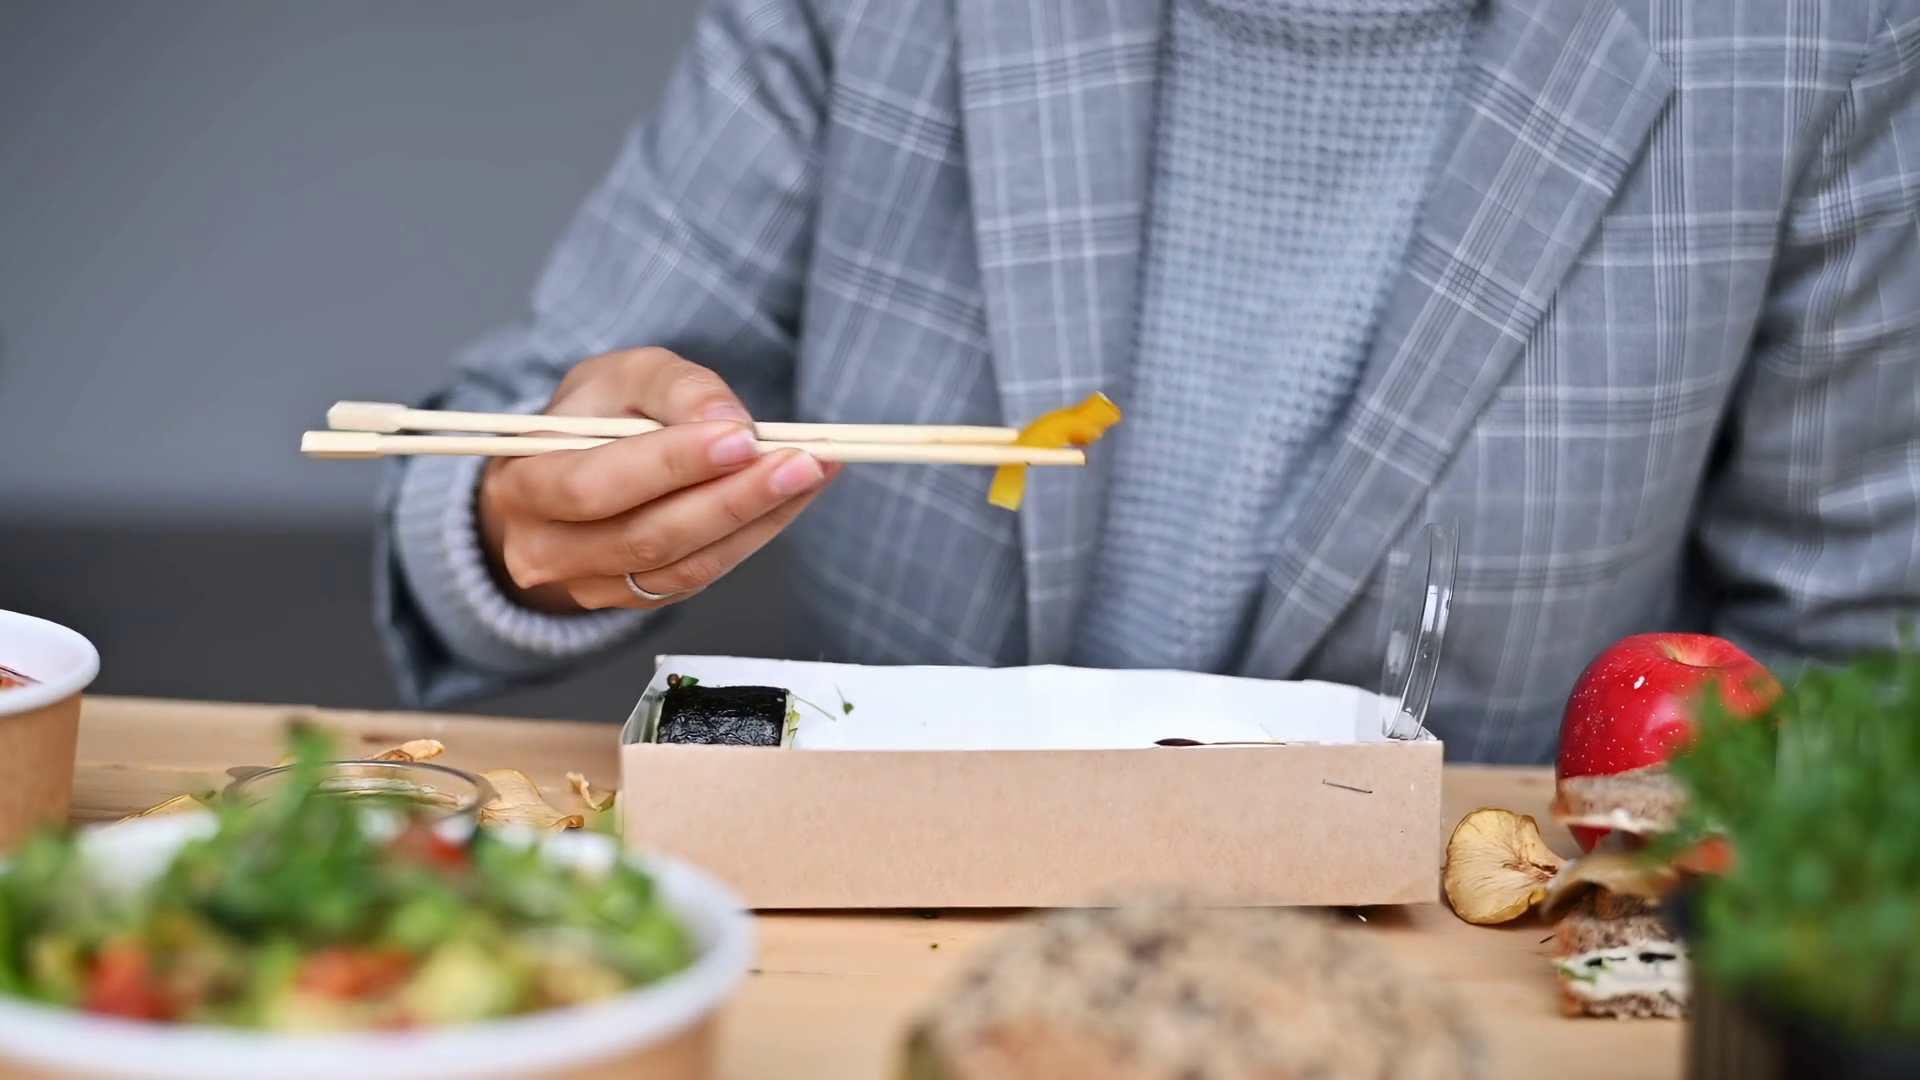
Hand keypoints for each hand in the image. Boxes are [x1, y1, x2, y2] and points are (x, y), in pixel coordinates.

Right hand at [477, 348, 837, 613]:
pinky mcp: (636, 599)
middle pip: (647, 536)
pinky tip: (793, 497)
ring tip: (813, 472)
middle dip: (732, 497)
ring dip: (758, 519)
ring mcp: (591, 584)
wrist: (569, 473)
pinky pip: (702, 575)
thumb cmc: (592, 418)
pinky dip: (755, 535)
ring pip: (683, 564)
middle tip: (801, 461)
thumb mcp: (621, 377)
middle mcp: (545, 548)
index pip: (596, 485)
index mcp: (522, 483)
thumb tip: (728, 420)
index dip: (672, 465)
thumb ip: (674, 387)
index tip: (742, 438)